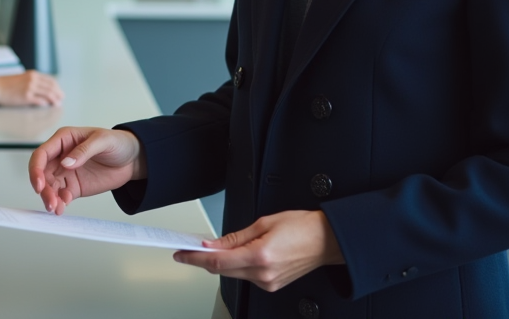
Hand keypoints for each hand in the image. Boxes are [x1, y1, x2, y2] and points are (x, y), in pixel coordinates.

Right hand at [0, 71, 63, 106]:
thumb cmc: (6, 84)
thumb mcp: (22, 78)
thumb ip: (33, 81)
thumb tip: (43, 89)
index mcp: (33, 74)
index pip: (50, 80)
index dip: (57, 88)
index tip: (60, 93)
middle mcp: (33, 79)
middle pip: (51, 87)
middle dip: (58, 94)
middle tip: (61, 100)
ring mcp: (29, 88)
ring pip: (48, 94)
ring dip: (54, 100)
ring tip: (57, 104)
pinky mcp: (25, 97)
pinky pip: (39, 101)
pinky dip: (45, 104)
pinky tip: (47, 106)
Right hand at [28, 126, 145, 214]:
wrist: (133, 159)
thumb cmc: (118, 142)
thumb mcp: (103, 141)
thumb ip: (84, 151)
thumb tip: (66, 163)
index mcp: (64, 139)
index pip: (42, 154)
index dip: (36, 169)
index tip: (39, 184)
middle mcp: (61, 156)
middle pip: (43, 174)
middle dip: (43, 189)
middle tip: (50, 202)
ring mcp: (66, 173)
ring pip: (50, 187)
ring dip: (50, 198)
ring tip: (56, 208)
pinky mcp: (73, 187)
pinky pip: (61, 196)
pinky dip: (59, 203)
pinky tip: (63, 207)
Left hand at [173, 210, 343, 291]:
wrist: (327, 240)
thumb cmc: (302, 227)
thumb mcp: (264, 223)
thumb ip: (235, 236)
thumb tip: (214, 243)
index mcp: (260, 256)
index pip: (218, 261)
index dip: (195, 258)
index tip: (181, 253)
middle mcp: (263, 274)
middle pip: (222, 270)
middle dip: (204, 259)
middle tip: (190, 248)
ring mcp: (268, 283)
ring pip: (233, 274)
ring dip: (222, 262)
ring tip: (216, 247)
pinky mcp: (272, 285)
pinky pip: (246, 276)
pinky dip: (237, 265)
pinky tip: (237, 254)